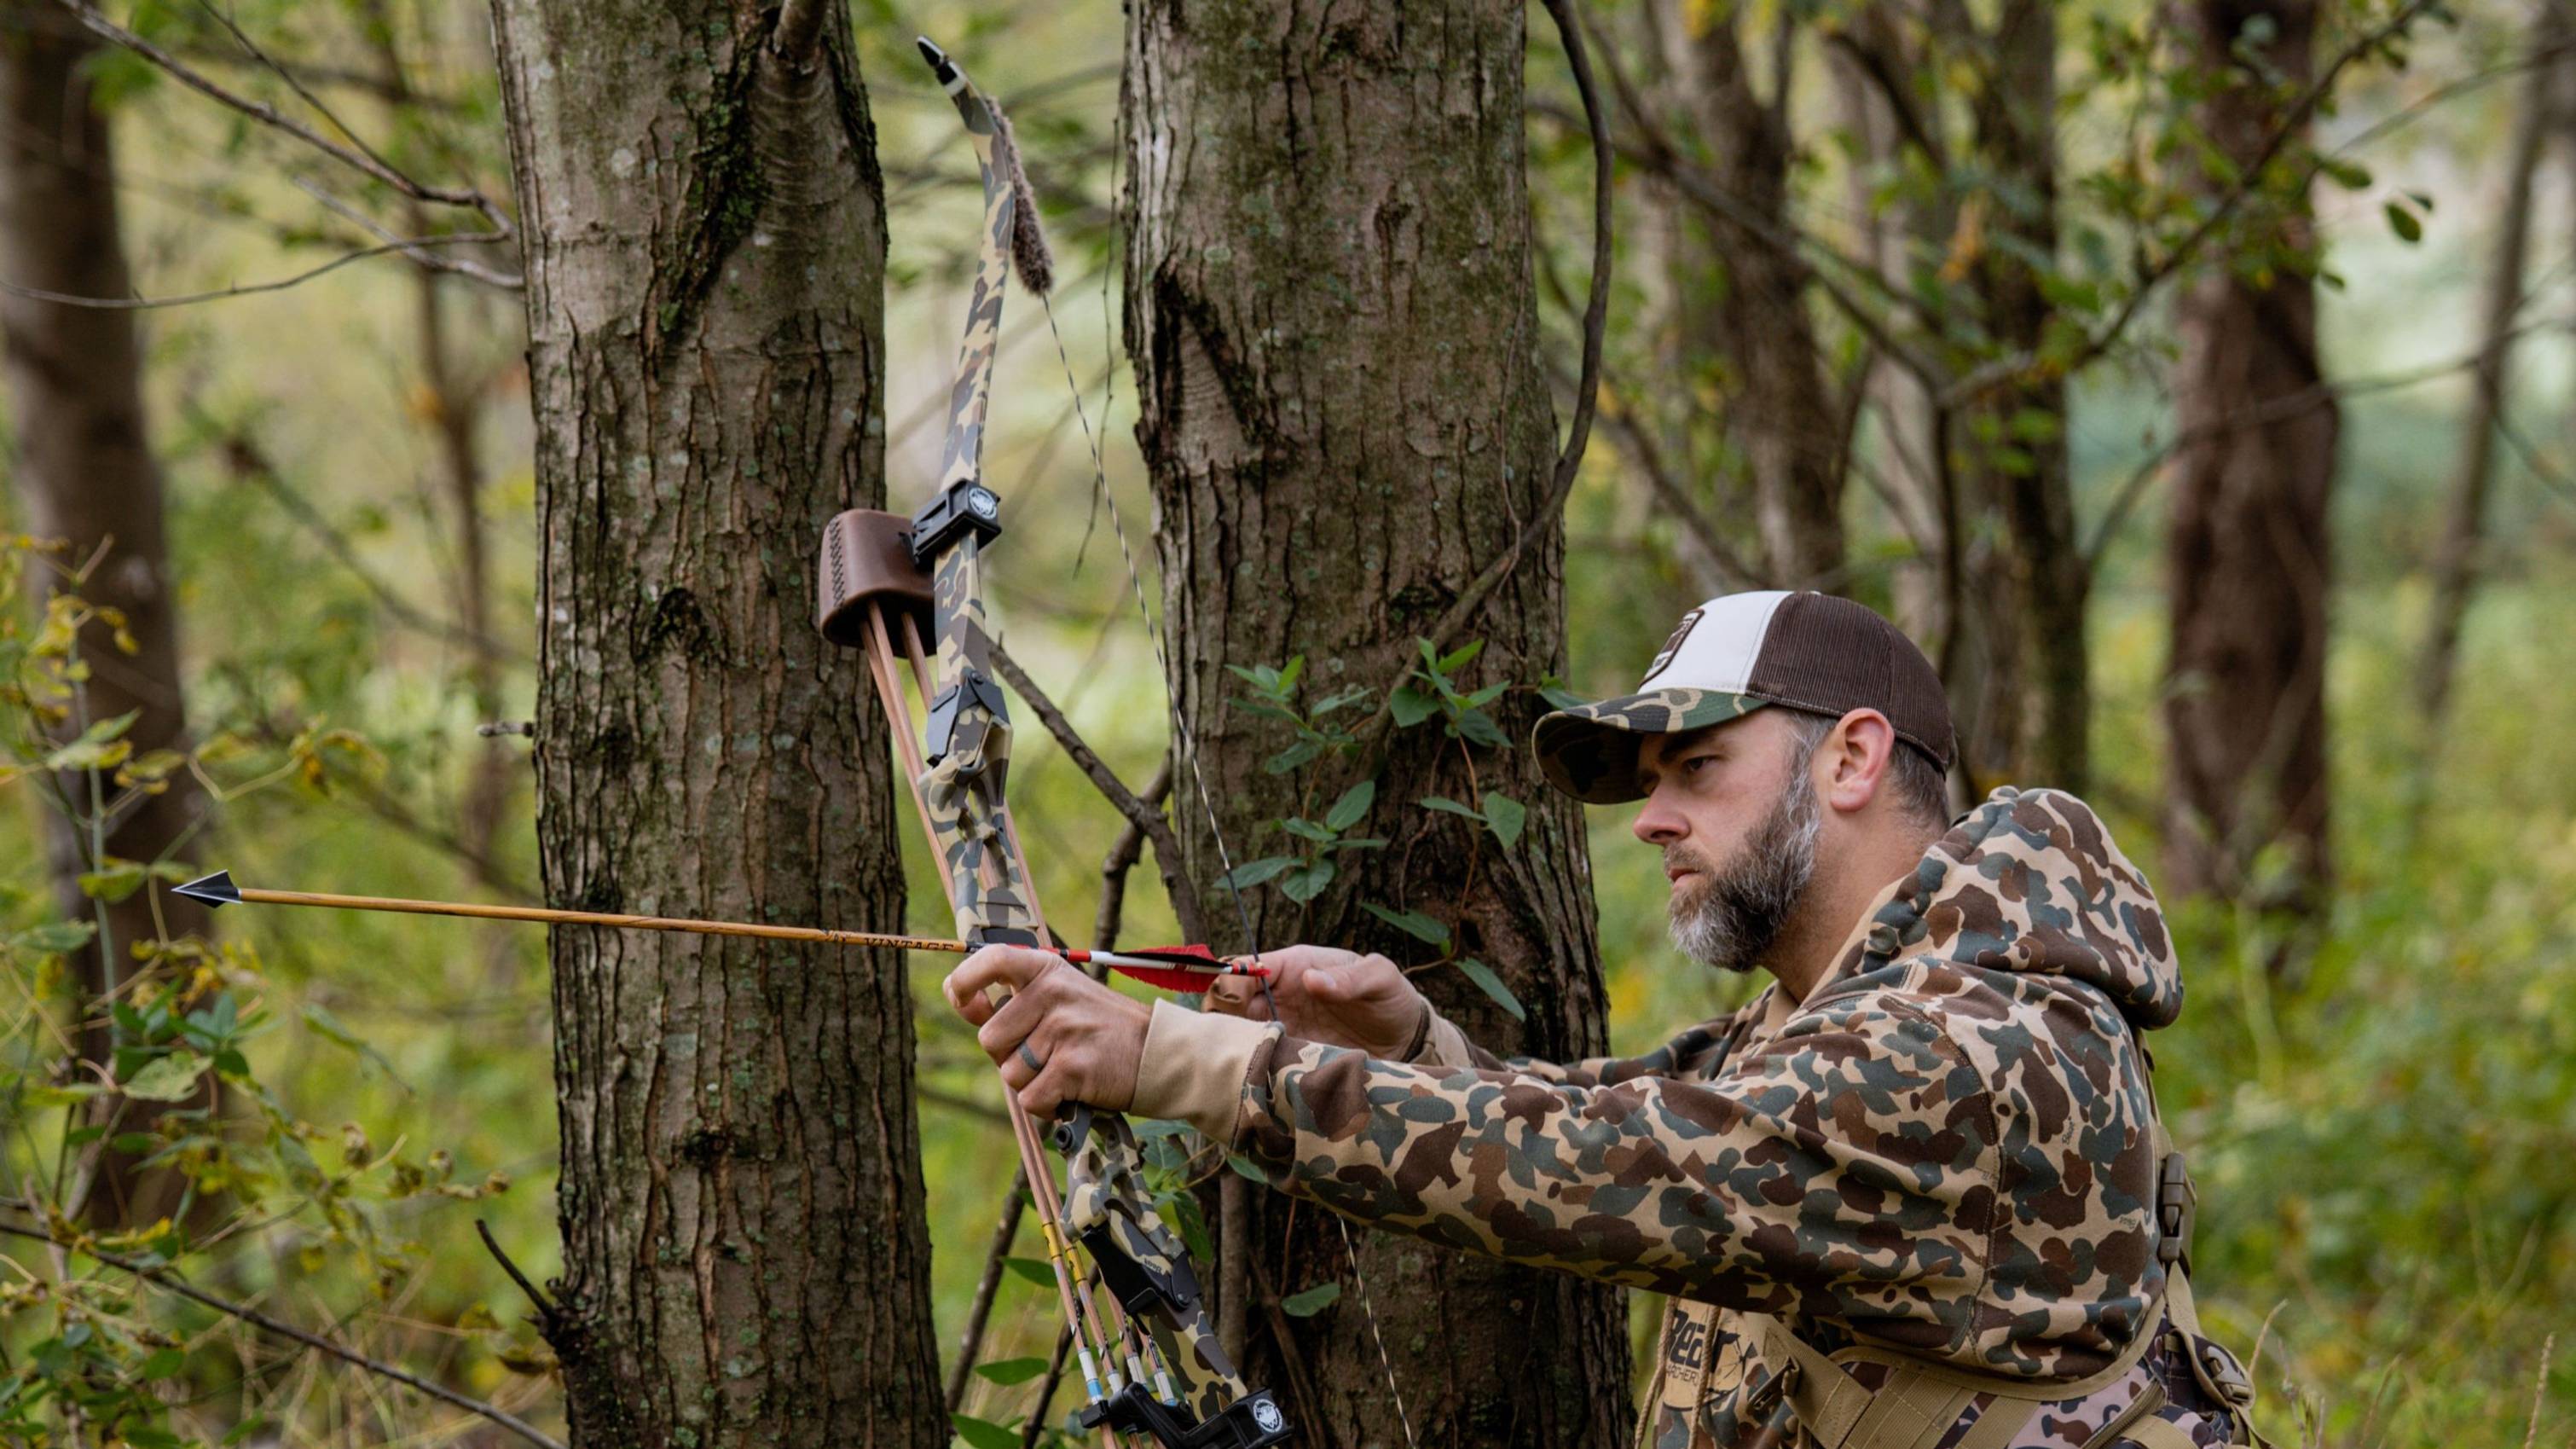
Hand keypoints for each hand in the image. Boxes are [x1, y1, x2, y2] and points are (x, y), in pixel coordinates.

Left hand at [945, 945, 1150, 1118]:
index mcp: (1046, 968)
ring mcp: (1063, 1028)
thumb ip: (1014, 1000)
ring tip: (1065, 1070)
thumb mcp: (1062, 996)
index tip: (964, 1002)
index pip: (991, 960)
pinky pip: (1030, 1099)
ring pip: (1010, 1074)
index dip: (964, 982)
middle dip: (1009, 1057)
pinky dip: (1047, 1106)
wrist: (1157, 1053)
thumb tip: (961, 1002)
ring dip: (1032, 1083)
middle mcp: (1053, 992)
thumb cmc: (1101, 1028)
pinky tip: (1070, 1093)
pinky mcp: (1073, 1066)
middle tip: (1047, 1054)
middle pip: (990, 1040)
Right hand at [1202, 945, 1425, 1058]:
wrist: (1405, 1040)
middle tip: (1234, 1040)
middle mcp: (1278, 998)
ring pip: (1238, 1036)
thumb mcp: (1380, 978)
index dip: (1230, 982)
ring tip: (1246, 1063)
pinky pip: (1260, 1064)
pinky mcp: (1288, 1059)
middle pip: (1228, 1003)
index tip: (1233, 1004)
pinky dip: (1253, 1071)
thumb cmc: (1390, 997)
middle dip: (1221, 1019)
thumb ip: (1351, 978)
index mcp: (1292, 967)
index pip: (1245, 968)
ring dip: (1235, 1048)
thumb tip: (1311, 979)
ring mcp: (1281, 1030)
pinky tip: (1260, 1081)